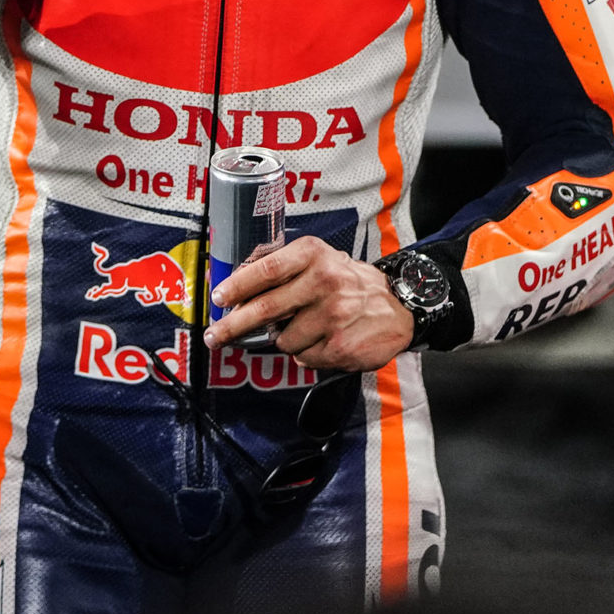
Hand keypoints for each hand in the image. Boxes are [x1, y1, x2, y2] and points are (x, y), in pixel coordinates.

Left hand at [208, 236, 414, 369]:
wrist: (399, 306)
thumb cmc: (351, 283)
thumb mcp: (322, 261)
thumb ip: (286, 270)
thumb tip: (239, 291)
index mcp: (314, 255)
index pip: (267, 270)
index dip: (237, 286)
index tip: (219, 298)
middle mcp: (324, 282)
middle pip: (265, 308)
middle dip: (233, 326)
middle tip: (214, 336)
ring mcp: (333, 316)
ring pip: (283, 340)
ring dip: (286, 340)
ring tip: (308, 328)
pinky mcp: (340, 345)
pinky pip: (304, 358)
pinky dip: (307, 353)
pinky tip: (324, 340)